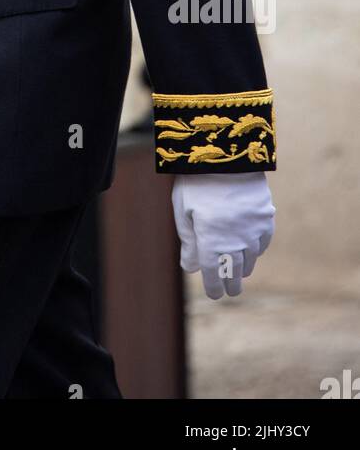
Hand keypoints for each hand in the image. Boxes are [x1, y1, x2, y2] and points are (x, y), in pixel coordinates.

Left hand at [172, 172, 274, 299]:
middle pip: (234, 272)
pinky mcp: (265, 218)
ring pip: (250, 259)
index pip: (214, 275)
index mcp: (211, 241)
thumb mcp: (184, 210)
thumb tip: (191, 268)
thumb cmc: (197, 182)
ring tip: (238, 270)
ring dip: (243, 266)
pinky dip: (256, 249)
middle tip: (230, 290)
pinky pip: (262, 242)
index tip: (215, 294)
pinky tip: (251, 249)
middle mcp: (235, 241)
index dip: (214, 287)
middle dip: (231, 283)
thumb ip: (189, 241)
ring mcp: (253, 231)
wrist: (225, 155)